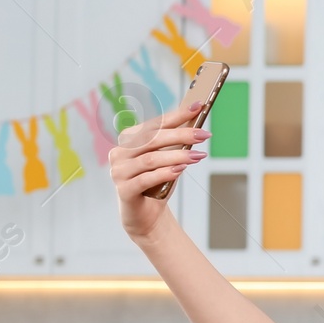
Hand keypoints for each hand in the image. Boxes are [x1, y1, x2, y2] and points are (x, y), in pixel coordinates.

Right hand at [109, 103, 209, 240]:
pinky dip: (165, 173)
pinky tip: (181, 170)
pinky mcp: (123, 190)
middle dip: (181, 135)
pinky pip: (146, 178)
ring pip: (151, 159)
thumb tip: (197, 126)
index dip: (176, 115)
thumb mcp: (169, 160)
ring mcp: (119, 171)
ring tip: (198, 155)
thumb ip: (176, 144)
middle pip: (152, 139)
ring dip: (177, 155)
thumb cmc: (158, 183)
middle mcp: (119, 153)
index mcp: (128, 140)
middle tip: (204, 135)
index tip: (197, 106)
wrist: (147, 216)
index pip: (154, 124)